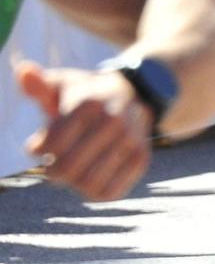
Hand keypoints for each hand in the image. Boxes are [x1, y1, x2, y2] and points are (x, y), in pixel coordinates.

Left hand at [17, 61, 154, 200]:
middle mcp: (113, 122)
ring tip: (74, 170)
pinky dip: (94, 192)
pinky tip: (91, 178)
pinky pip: (110, 193)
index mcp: (89, 104)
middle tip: (54, 164)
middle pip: (68, 169)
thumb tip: (24, 71)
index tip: (39, 146)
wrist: (136, 95)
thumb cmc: (86, 94)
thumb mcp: (62, 84)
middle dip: (53, 171)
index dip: (39, 150)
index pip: (53, 145)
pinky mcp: (141, 159)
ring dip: (74, 183)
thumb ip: (38, 84)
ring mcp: (130, 141)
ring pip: (88, 185)